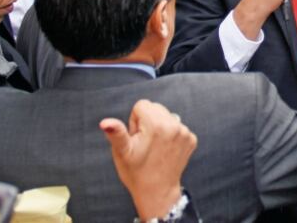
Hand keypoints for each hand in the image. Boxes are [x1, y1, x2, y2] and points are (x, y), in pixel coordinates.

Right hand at [100, 100, 196, 221]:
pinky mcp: (191, 139)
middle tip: (144, 143)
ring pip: (167, 116)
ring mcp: (185, 133)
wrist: (157, 191)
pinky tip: (165, 150)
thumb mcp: (122, 152)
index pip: (142, 105)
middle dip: (147, 122)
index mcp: (156, 125)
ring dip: (160, 127)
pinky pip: (178, 127)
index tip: (136, 137)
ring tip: (154, 147)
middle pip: (156, 108)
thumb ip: (116, 133)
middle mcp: (174, 125)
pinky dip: (171, 135)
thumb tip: (105, 122)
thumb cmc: (136, 172)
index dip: (134, 121)